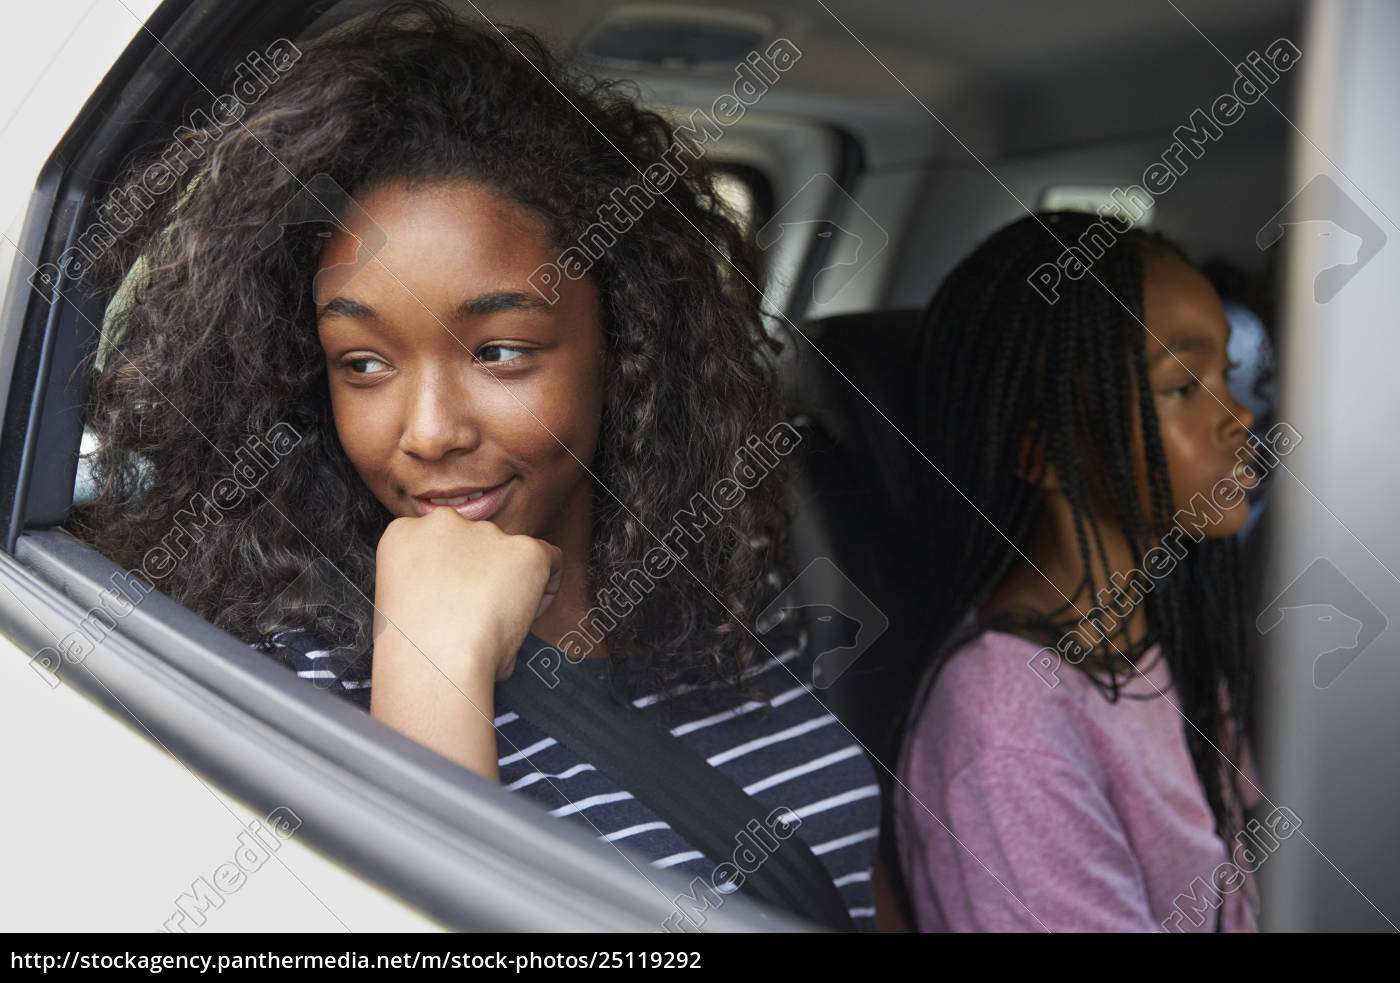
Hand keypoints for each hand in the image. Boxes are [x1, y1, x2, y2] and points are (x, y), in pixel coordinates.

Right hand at [372, 507, 562, 682]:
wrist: (436, 659)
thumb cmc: (414, 650)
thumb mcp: (402, 606)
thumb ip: (431, 587)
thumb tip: (461, 605)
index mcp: (405, 534)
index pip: (439, 543)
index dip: (452, 576)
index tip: (455, 604)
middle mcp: (444, 523)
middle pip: (476, 545)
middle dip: (482, 577)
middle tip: (479, 618)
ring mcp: (487, 532)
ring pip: (511, 554)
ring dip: (511, 583)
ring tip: (500, 624)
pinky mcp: (525, 549)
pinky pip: (549, 561)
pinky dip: (545, 588)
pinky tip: (528, 616)